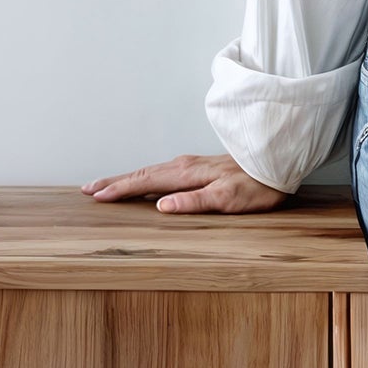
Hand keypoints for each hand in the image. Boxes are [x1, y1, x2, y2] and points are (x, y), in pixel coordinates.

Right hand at [81, 152, 291, 212]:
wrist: (278, 162)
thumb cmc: (257, 185)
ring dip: (127, 178)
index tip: (97, 196)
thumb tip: (161, 206)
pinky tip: (145, 181)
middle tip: (89, 189)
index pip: (145, 182)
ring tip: (108, 185)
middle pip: (142, 173)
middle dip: (114, 182)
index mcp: (186, 174)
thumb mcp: (228, 199)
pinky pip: (162, 171)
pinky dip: (144, 176)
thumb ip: (194, 202)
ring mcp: (191, 164)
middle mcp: (184, 165)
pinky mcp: (199, 167)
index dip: (119, 190)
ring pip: (150, 171)